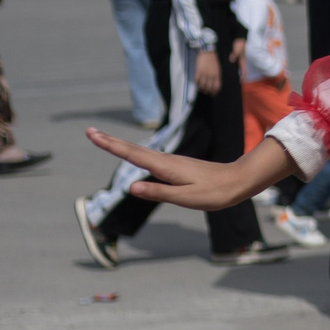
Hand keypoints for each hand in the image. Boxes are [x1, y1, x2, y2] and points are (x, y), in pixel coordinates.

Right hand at [84, 127, 291, 211]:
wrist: (239, 181)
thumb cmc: (215, 193)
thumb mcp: (187, 198)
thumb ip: (160, 193)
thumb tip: (132, 187)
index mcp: (165, 167)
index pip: (132, 154)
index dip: (111, 145)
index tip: (92, 134)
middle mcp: (166, 160)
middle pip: (132, 149)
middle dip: (110, 141)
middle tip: (89, 131)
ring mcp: (172, 162)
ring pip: (140, 152)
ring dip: (120, 145)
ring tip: (104, 140)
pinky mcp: (177, 166)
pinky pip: (150, 158)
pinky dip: (135, 153)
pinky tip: (132, 154)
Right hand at [193, 48, 222, 95]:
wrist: (207, 52)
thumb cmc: (213, 60)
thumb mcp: (218, 69)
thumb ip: (216, 76)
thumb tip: (214, 84)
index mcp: (217, 75)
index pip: (217, 86)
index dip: (214, 92)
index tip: (212, 94)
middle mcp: (211, 76)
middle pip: (209, 87)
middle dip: (207, 91)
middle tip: (205, 92)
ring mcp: (205, 73)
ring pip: (202, 85)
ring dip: (201, 88)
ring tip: (200, 89)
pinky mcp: (198, 71)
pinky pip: (196, 80)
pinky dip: (196, 82)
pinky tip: (196, 83)